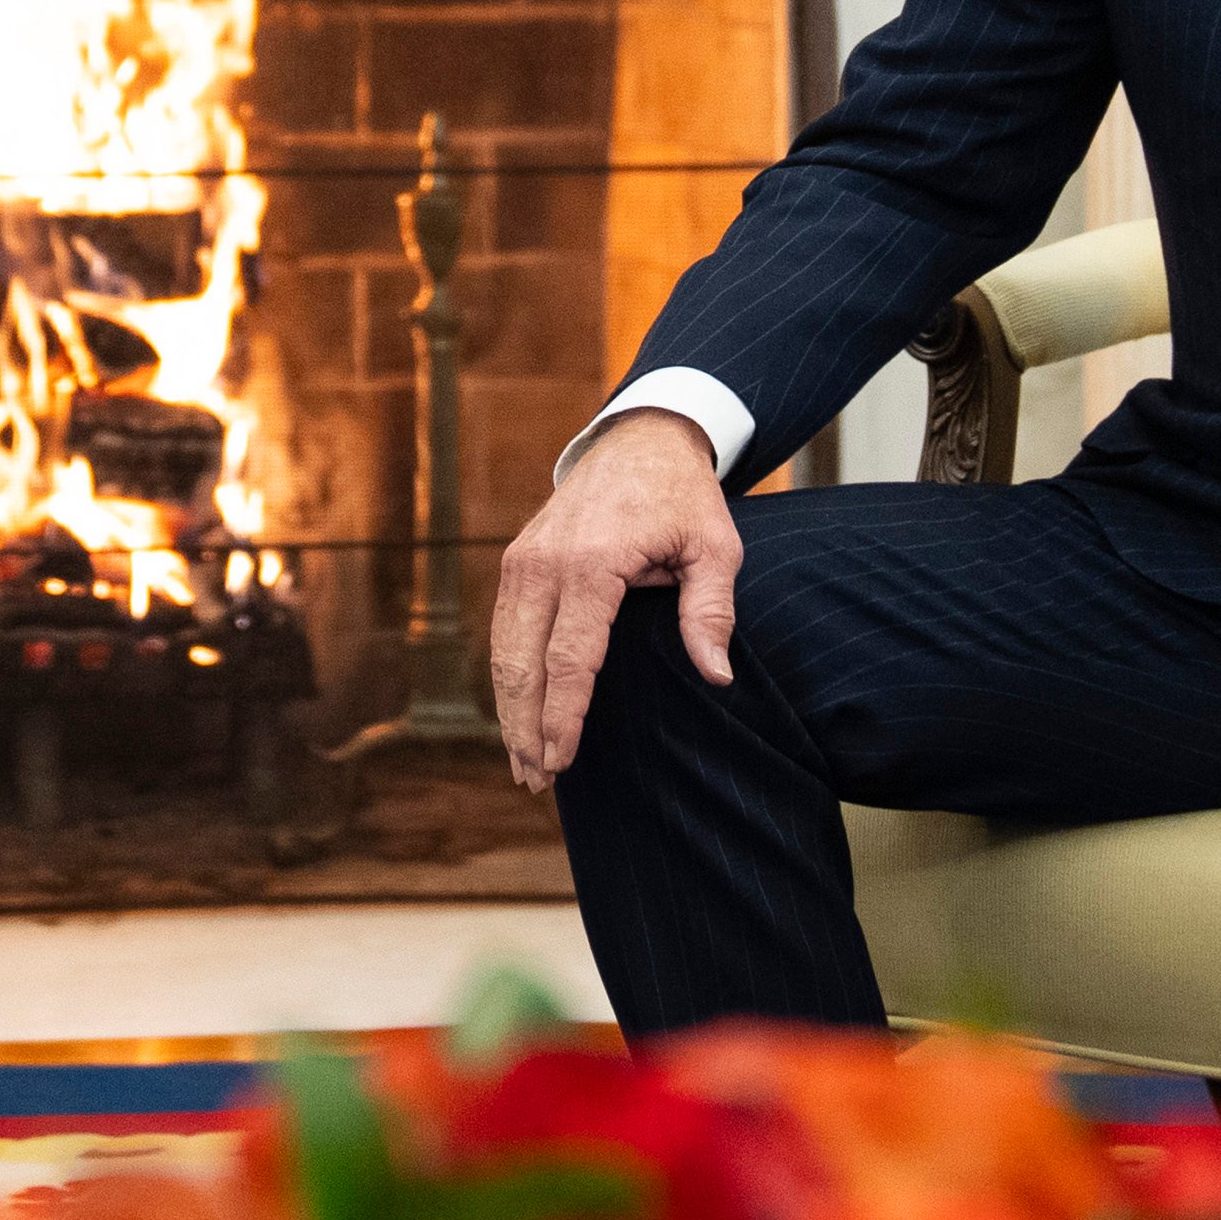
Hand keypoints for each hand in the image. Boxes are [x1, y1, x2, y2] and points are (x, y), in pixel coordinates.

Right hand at [486, 410, 738, 791]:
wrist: (640, 440)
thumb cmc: (683, 498)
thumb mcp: (715, 547)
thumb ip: (711, 612)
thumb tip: (717, 675)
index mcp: (592, 562)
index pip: (570, 657)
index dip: (562, 716)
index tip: (561, 761)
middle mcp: (544, 562)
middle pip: (523, 662)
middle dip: (525, 727)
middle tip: (536, 780)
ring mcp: (522, 560)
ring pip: (503, 649)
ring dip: (508, 710)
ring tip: (522, 762)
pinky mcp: (516, 561)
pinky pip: (503, 629)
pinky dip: (506, 677)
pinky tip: (516, 715)